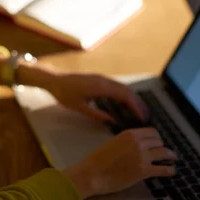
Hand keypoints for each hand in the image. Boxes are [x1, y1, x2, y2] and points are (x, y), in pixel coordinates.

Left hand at [30, 66, 149, 123]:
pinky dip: (124, 95)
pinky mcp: (98, 79)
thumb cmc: (63, 93)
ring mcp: (101, 78)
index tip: (142, 117)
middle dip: (138, 103)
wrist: (53, 78)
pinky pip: (116, 86)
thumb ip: (96, 115)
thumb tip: (112, 121)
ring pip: (122, 87)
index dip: (135, 107)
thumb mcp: (79, 107)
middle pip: (127, 91)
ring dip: (132, 98)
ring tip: (139, 111)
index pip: (124, 96)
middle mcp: (104, 80)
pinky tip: (125, 103)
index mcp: (100, 87)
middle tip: (146, 116)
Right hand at [62, 128, 177, 198]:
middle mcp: (138, 143)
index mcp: (130, 134)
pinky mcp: (143, 170)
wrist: (93, 172)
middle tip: (164, 152)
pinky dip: (170, 170)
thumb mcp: (114, 142)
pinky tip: (172, 170)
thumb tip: (137, 144)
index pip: (152, 132)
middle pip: (159, 141)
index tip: (158, 142)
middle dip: (162, 146)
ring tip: (173, 159)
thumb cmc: (98, 159)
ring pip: (164, 152)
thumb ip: (127, 141)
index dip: (157, 138)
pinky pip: (163, 169)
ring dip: (171, 156)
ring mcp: (142, 156)